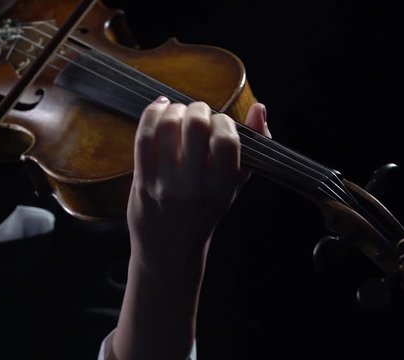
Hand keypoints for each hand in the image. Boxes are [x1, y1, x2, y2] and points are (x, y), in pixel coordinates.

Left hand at [127, 97, 269, 270]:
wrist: (170, 249)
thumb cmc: (205, 211)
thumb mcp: (234, 184)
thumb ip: (252, 146)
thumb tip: (260, 109)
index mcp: (222, 185)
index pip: (226, 139)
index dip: (223, 121)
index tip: (219, 123)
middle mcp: (194, 185)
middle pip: (195, 125)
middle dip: (198, 108)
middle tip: (197, 113)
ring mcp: (166, 183)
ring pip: (168, 126)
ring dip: (174, 109)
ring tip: (177, 113)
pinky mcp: (143, 181)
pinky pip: (144, 138)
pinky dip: (151, 115)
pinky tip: (159, 110)